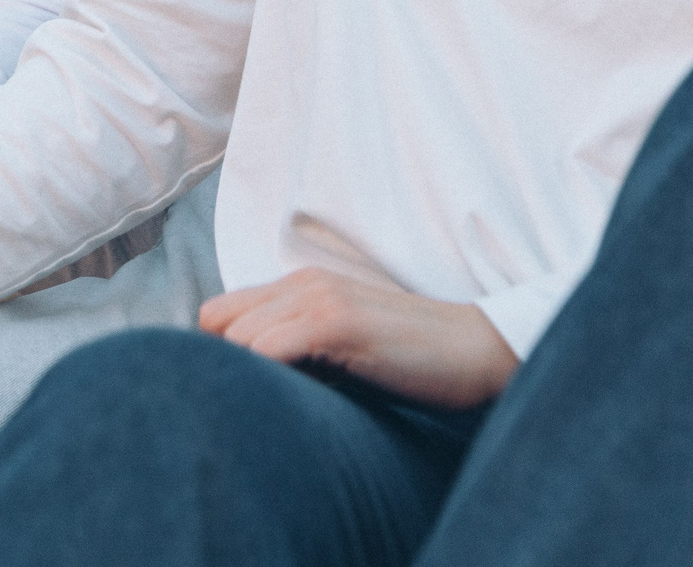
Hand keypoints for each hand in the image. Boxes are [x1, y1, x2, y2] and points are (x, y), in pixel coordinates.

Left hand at [198, 267, 518, 409]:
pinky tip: (292, 403)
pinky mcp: (337, 321)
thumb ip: (299, 350)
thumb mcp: (343, 348)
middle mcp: (302, 284)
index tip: (241, 392)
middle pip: (215, 324)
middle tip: (254, 404)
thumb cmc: (413, 361)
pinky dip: (264, 378)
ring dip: (246, 378)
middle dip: (224, 366)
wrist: (477, 351)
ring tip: (276, 409)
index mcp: (300, 286)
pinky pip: (268, 348)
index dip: (220, 356)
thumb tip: (248, 389)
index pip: (217, 315)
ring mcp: (319, 298)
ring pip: (236, 338)